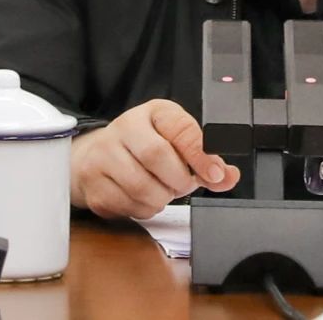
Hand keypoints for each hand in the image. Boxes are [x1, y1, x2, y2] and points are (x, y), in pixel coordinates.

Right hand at [69, 99, 240, 218]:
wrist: (94, 154)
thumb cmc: (142, 145)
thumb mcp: (174, 140)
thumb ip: (204, 159)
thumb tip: (228, 176)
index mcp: (151, 113)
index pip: (180, 129)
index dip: (201, 154)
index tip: (216, 173)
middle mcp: (124, 129)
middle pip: (157, 157)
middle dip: (178, 180)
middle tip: (182, 184)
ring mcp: (103, 156)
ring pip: (142, 187)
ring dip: (161, 198)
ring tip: (162, 190)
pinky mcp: (94, 185)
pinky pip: (127, 206)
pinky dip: (143, 209)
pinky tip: (144, 198)